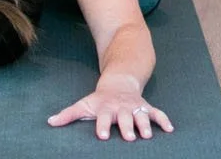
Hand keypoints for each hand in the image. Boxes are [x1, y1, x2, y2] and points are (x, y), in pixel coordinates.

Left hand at [49, 84, 173, 141]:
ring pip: (141, 115)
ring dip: (145, 124)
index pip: (103, 118)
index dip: (103, 126)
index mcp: (106, 108)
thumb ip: (68, 115)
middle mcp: (122, 108)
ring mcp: (135, 107)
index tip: (103, 135)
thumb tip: (50, 122)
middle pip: (125, 117)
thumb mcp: (84, 104)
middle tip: (129, 137)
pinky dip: (164, 120)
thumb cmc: (99, 100)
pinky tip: (170, 129)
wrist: (119, 83)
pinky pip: (157, 113)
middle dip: (127, 126)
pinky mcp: (145, 107)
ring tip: (147, 135)